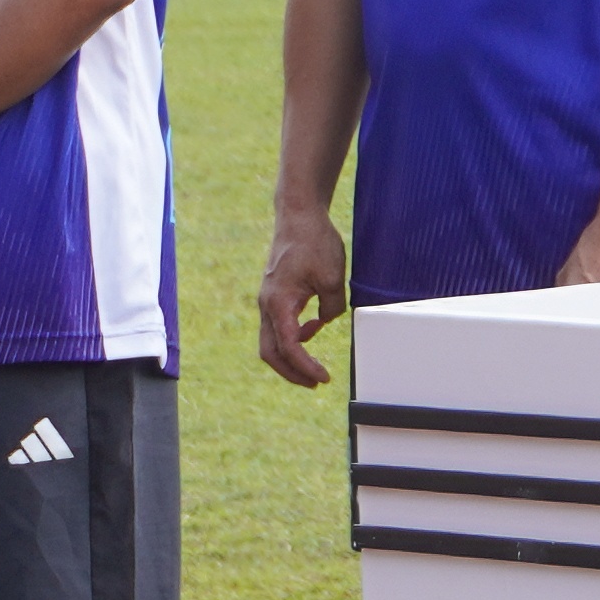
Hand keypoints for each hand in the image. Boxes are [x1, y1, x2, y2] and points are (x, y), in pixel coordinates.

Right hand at [258, 203, 347, 385]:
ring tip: (313, 366)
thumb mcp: (332, 277)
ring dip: (291, 357)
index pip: (289, 348)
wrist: (298, 215)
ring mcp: (268, 300)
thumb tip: (325, 321)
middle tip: (315, 383)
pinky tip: (313, 328)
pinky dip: (293, 336)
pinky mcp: (275, 294)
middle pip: (271, 352)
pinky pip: (278, 325)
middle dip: (291, 373)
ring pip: (272, 341)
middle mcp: (267, 305)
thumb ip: (332, 308)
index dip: (305, 367)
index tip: (324, 377)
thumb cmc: (314, 242)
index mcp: (279, 304)